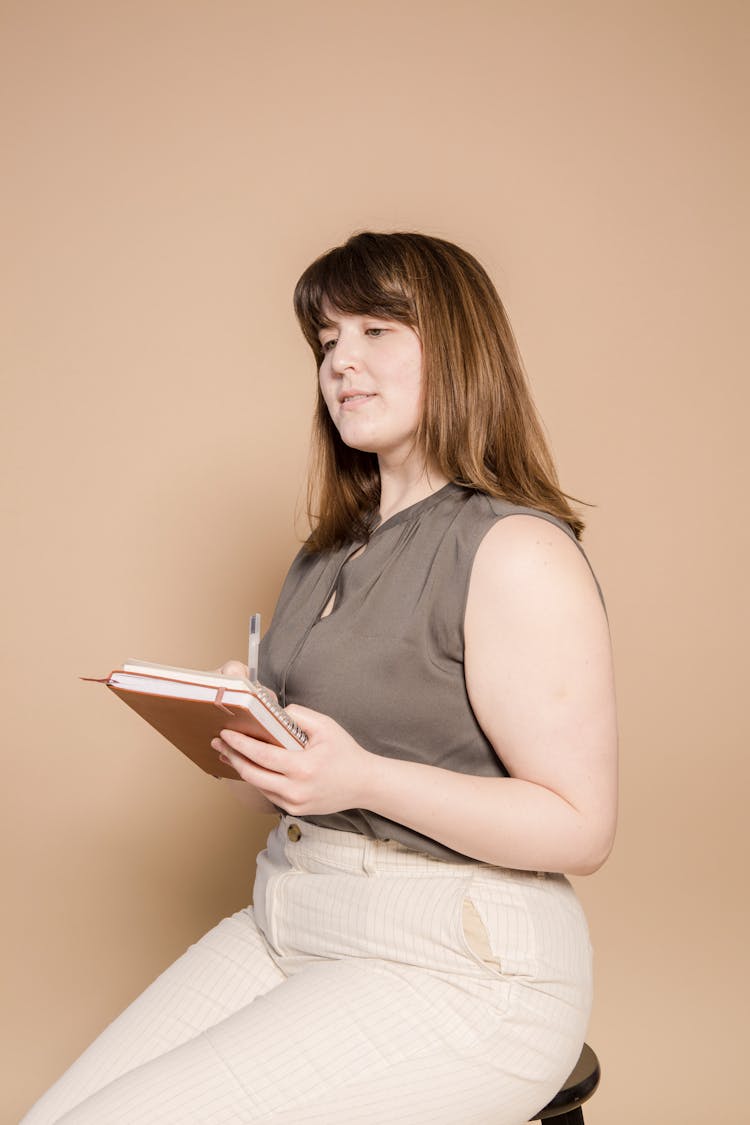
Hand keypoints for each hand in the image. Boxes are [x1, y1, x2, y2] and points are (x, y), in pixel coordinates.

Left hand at [211, 705, 375, 815]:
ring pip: (258, 786)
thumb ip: (298, 716)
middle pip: (252, 774)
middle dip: (232, 756)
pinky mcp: (295, 810)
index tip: (225, 733)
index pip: (261, 755)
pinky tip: (249, 767)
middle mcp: (296, 789)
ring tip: (228, 754)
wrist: (364, 784)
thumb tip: (273, 714)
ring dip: (241, 769)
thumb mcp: (326, 726)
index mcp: (303, 767)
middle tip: (218, 742)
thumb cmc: (345, 752)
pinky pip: (269, 793)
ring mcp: (295, 803)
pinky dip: (257, 779)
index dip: (240, 744)